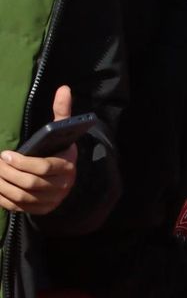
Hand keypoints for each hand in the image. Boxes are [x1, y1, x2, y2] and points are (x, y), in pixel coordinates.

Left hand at [0, 86, 77, 216]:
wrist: (68, 177)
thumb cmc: (59, 149)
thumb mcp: (62, 131)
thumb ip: (62, 111)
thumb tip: (63, 88)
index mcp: (67, 165)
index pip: (44, 167)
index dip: (22, 162)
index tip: (5, 154)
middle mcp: (62, 185)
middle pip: (30, 183)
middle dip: (8, 174)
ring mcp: (51, 200)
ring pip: (22, 197)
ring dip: (3, 186)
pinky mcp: (41, 209)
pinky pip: (18, 207)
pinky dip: (3, 199)